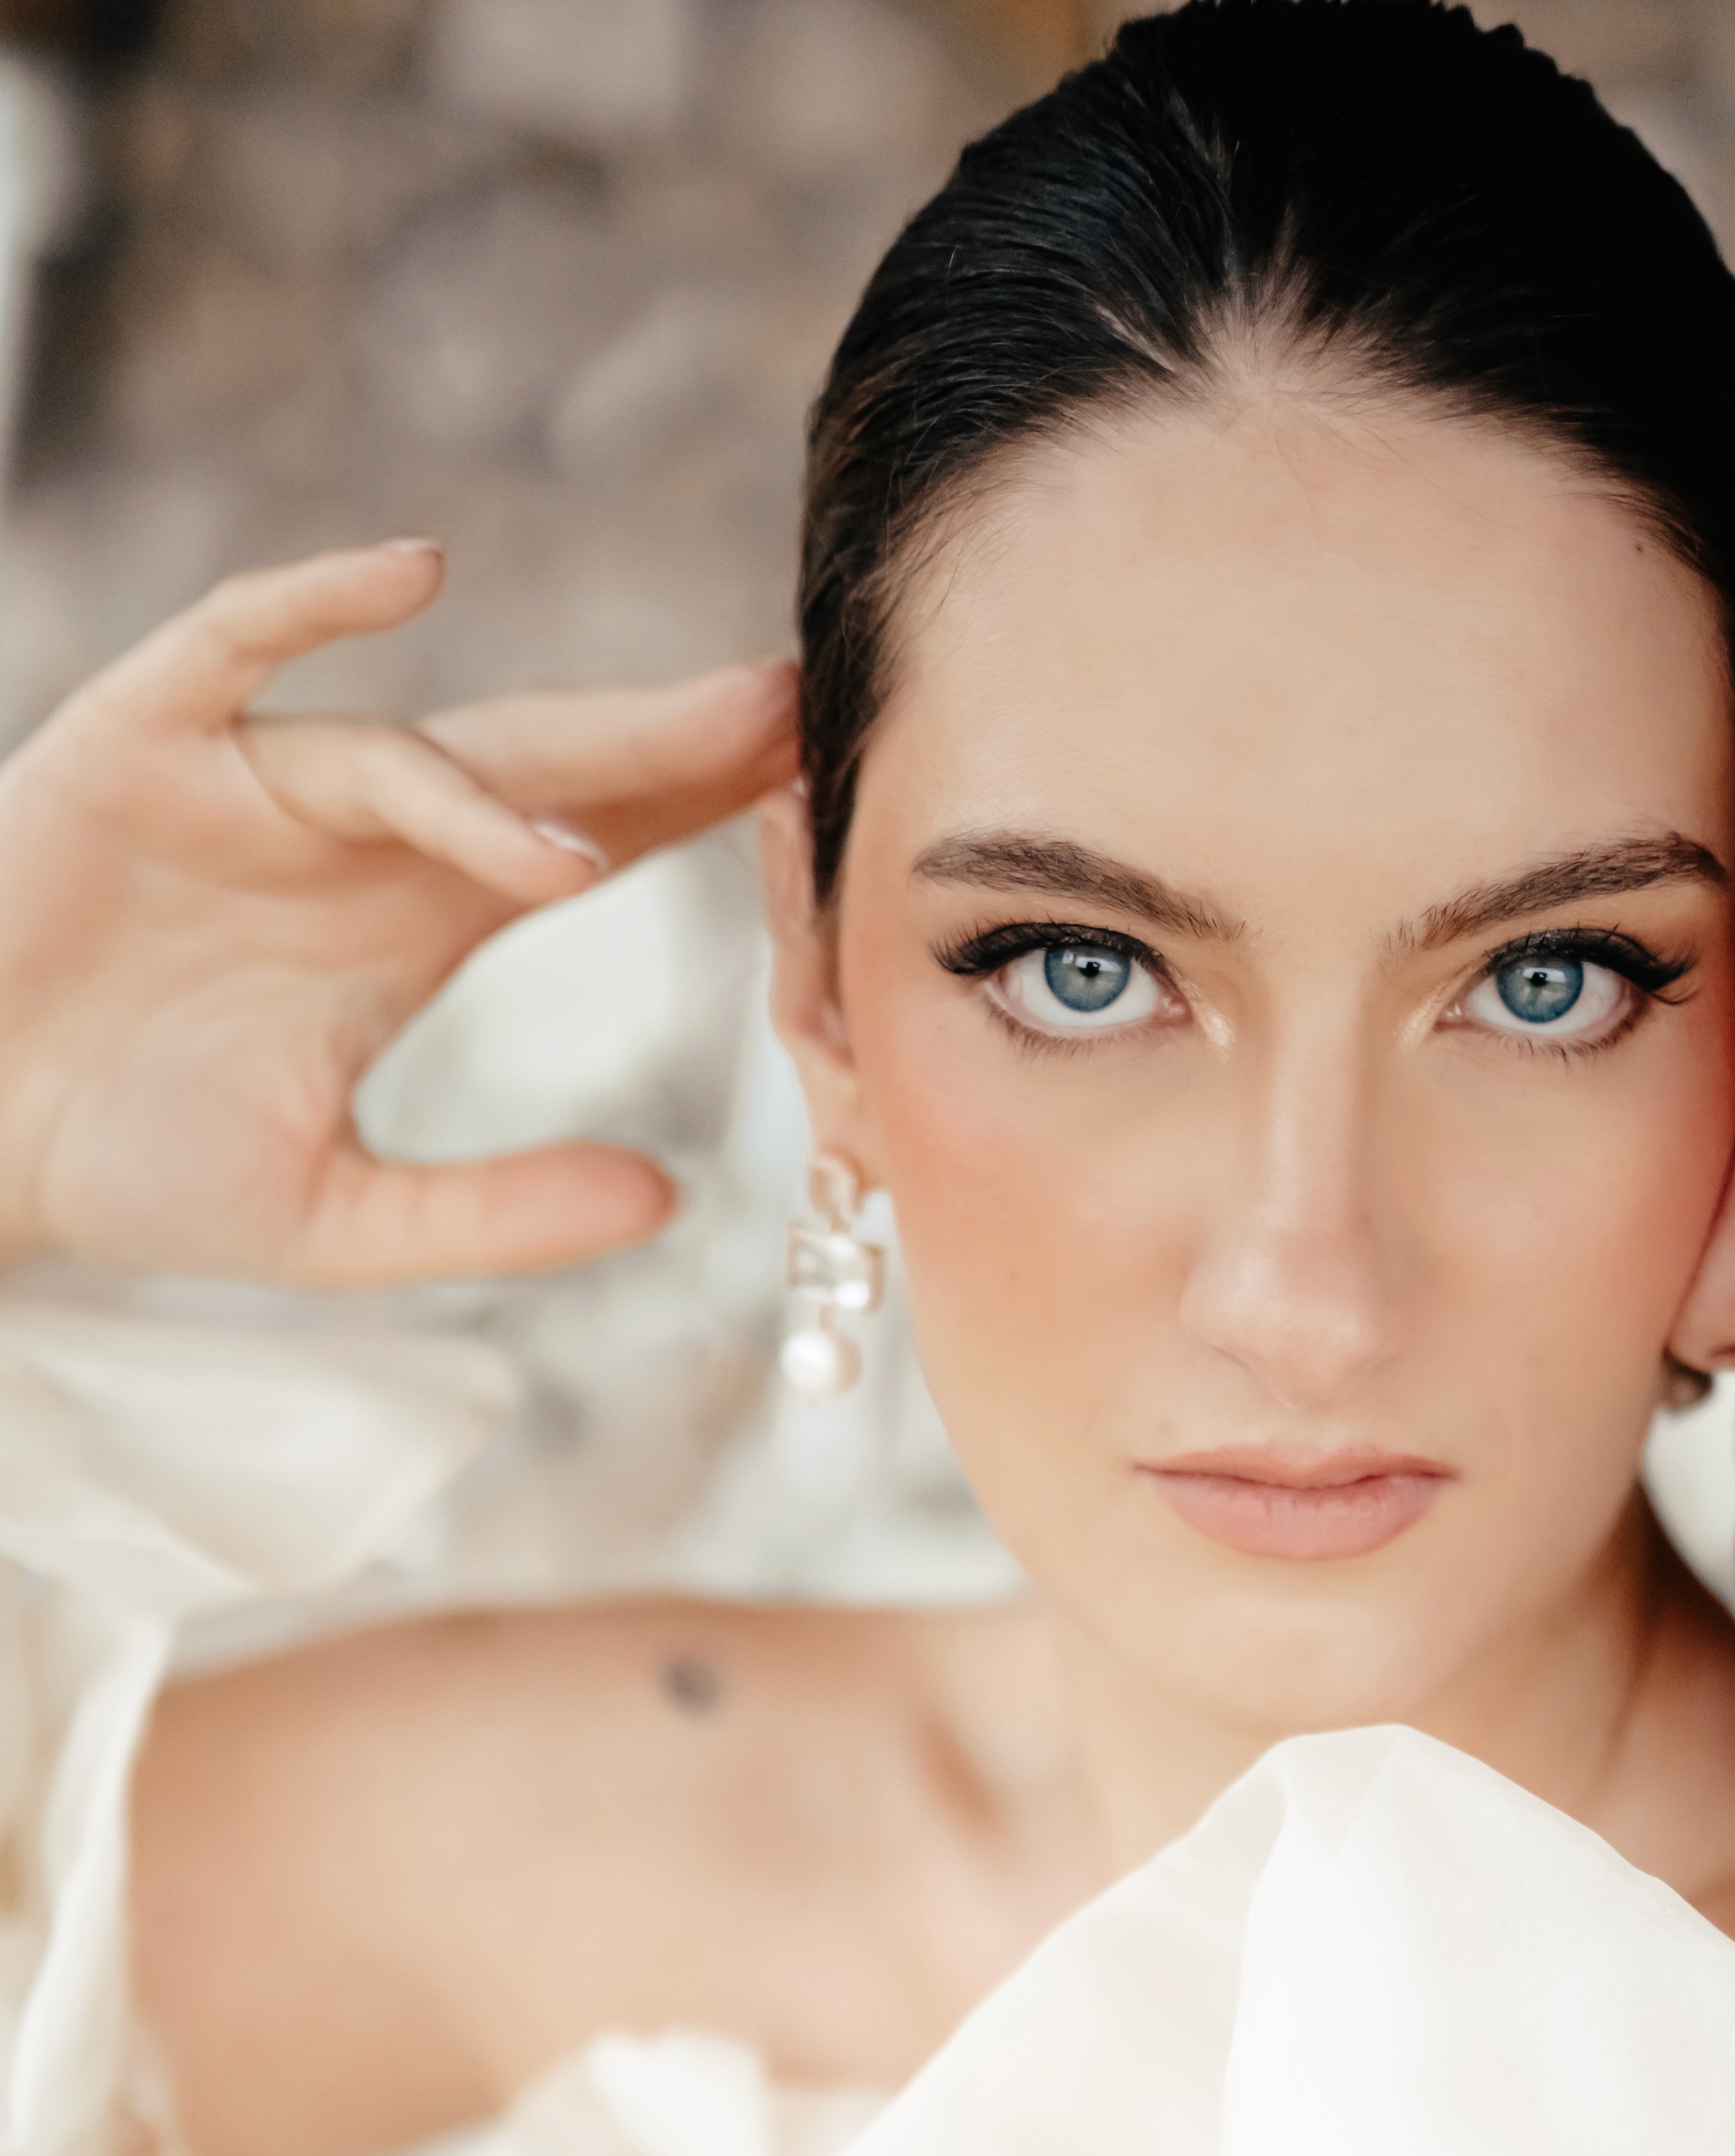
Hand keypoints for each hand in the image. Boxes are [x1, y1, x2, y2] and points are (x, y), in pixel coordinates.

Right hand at [0, 539, 800, 1287]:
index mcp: (411, 920)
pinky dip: (318, 603)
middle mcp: (350, 833)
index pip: (587, 838)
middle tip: (798, 707)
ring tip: (594, 845)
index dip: (698, 806)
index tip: (825, 787)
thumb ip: (497, 1214)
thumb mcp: (337, 1221)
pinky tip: (414, 571)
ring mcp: (245, 778)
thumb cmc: (125, 1164)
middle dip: (663, 739)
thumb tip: (668, 1202)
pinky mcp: (136, 745)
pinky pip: (236, 647)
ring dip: (503, 784)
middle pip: (538, 765)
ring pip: (406, 744)